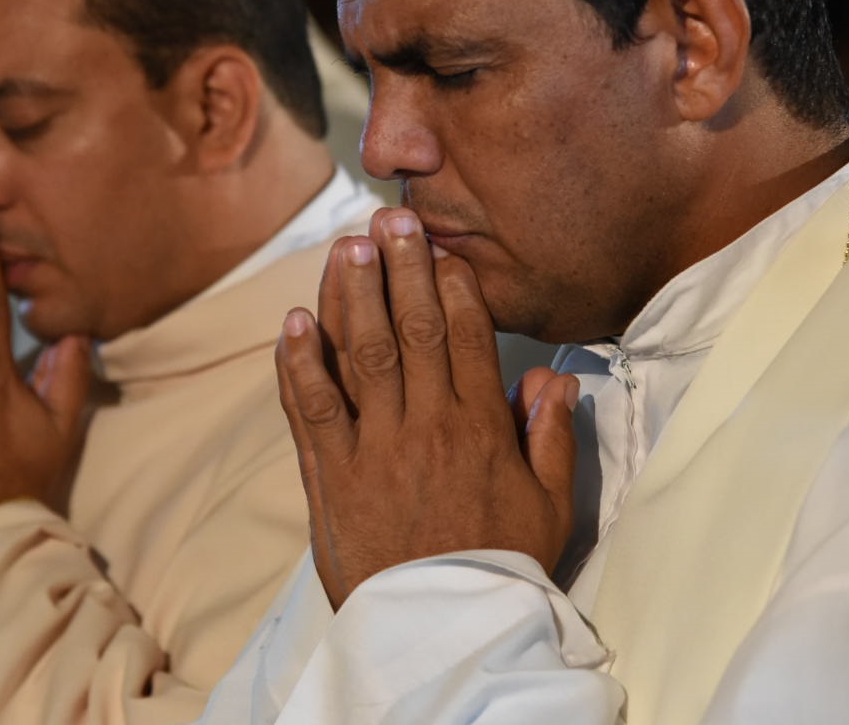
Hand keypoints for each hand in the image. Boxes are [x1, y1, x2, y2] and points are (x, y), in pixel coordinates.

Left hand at [276, 207, 578, 609]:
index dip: (451, 284)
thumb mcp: (550, 506)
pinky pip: (310, 408)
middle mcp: (427, 425)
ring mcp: (374, 446)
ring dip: (350, 295)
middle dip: (400, 268)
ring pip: (361, 355)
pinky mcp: (330, 474)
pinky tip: (292, 320)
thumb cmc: (499, 567)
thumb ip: (552, 438)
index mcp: (480, 427)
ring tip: (344, 247)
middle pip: (412, 330)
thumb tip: (556, 380)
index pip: (467, 337)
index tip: (439, 246)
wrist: (443, 630)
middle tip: (389, 217)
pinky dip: (299, 362)